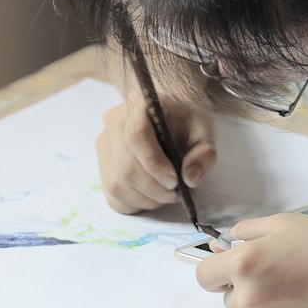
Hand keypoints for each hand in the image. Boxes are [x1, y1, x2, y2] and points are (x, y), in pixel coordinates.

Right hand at [97, 89, 215, 212]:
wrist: (172, 119)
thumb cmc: (186, 122)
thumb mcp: (204, 132)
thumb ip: (203, 154)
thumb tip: (190, 179)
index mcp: (138, 102)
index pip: (137, 135)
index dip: (154, 163)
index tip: (174, 181)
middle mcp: (114, 122)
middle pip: (126, 166)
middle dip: (154, 189)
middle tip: (176, 194)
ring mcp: (104, 145)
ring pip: (117, 184)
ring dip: (145, 199)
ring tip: (166, 195)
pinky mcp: (103, 166)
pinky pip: (113, 195)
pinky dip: (135, 204)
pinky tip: (152, 197)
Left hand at [195, 212, 307, 307]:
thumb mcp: (284, 223)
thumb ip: (248, 231)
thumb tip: (228, 241)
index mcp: (244, 264)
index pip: (204, 276)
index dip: (214, 269)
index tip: (227, 264)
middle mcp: (249, 297)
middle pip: (226, 297)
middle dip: (242, 285)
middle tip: (273, 270)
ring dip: (259, 301)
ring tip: (294, 284)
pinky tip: (305, 299)